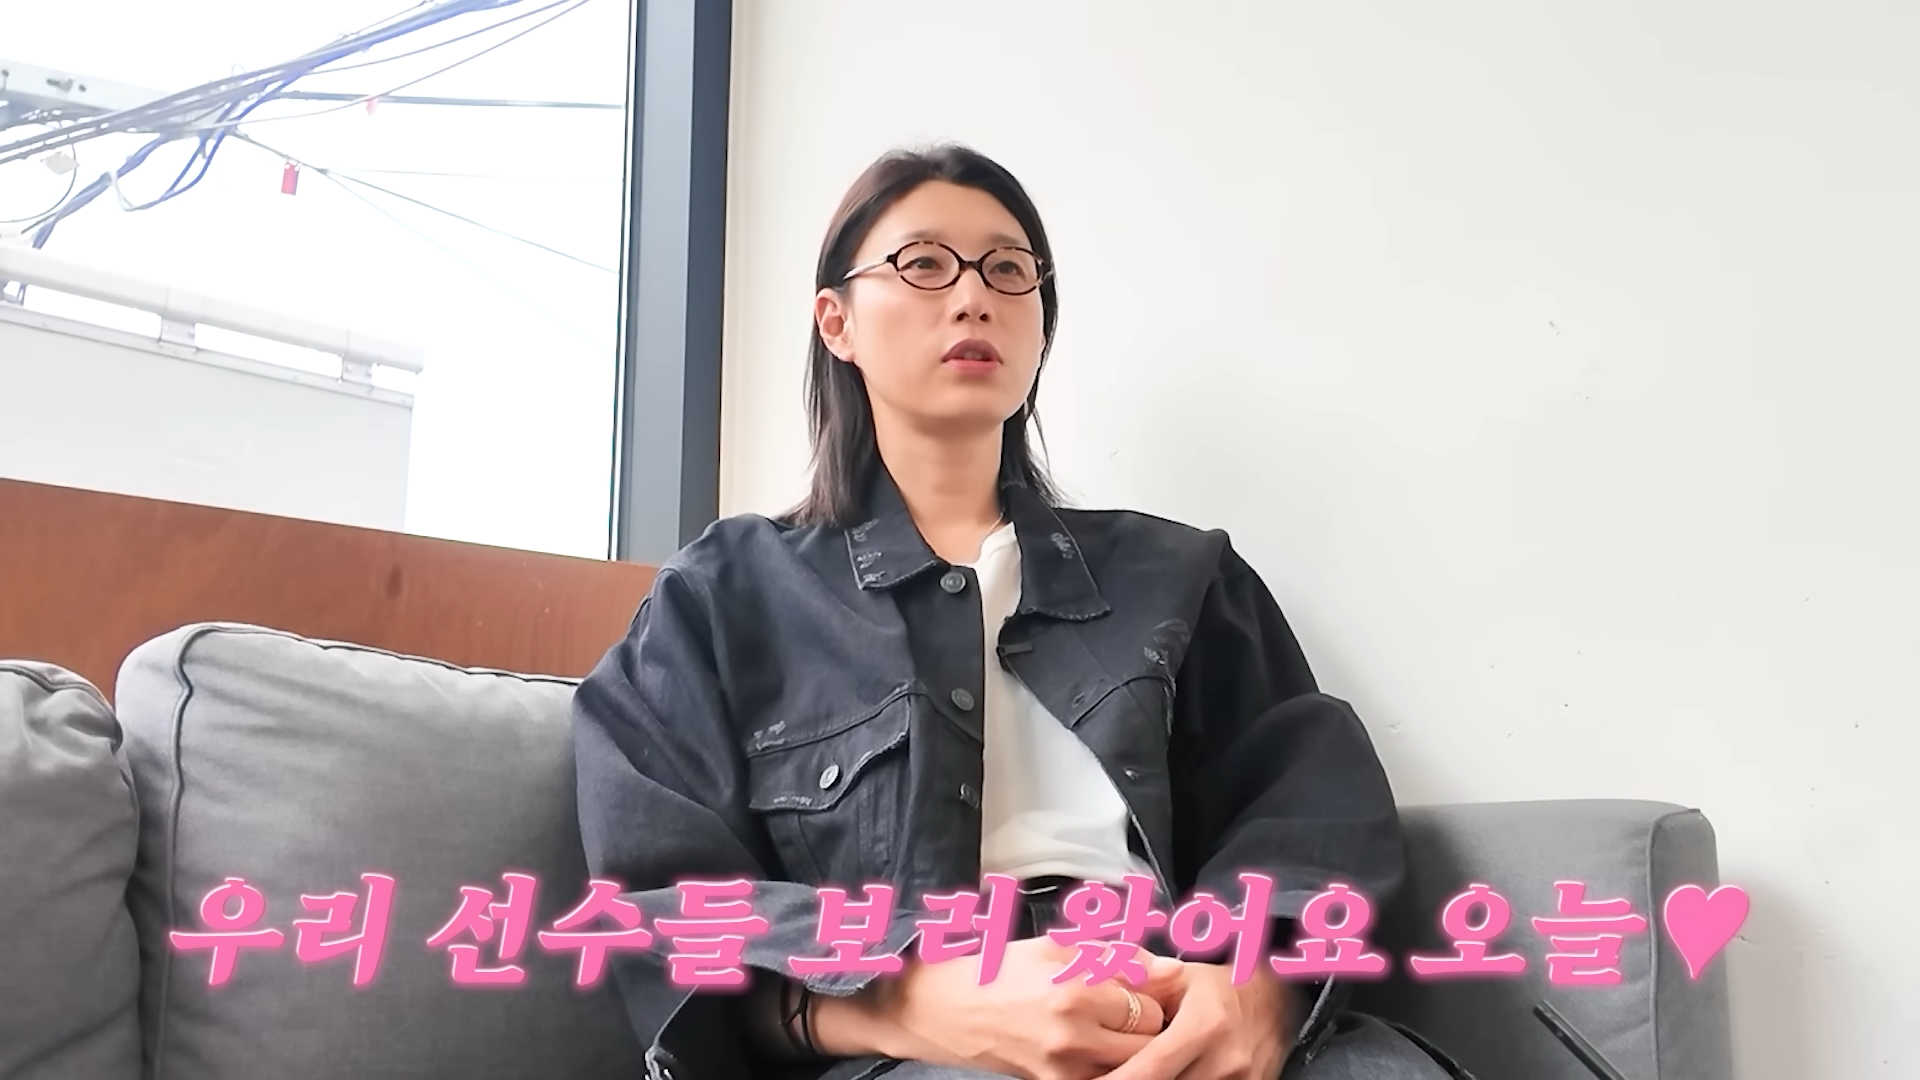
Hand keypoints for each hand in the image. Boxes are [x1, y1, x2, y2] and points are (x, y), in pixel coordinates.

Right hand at [813, 936, 1167, 1079]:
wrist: (940, 1010)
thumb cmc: (996, 970)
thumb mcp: (1055, 948)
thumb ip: (1116, 957)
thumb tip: (1171, 970)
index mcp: (1076, 985)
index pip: (1149, 1005)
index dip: (1148, 999)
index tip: (1135, 994)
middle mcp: (1073, 1030)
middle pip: (1148, 1040)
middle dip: (1146, 1028)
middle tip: (1127, 1016)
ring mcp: (1061, 1064)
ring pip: (1131, 1066)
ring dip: (1129, 1050)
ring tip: (1110, 1032)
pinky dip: (1103, 1067)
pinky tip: (1088, 1049)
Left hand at [1103, 960, 1299, 1079]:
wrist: (1276, 1000)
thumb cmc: (1217, 988)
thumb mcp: (1180, 980)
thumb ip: (1139, 987)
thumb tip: (1093, 991)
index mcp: (1205, 1025)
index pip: (1151, 1068)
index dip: (1116, 1079)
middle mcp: (1225, 1060)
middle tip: (1099, 1078)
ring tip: (1129, 1073)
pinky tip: (1162, 1076)